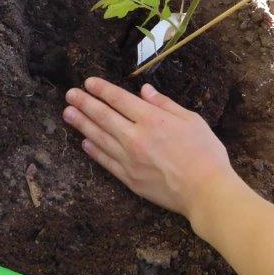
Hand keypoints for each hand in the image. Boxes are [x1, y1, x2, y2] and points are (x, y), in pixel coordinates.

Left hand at [63, 78, 238, 220]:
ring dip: (82, 124)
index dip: (102, 90)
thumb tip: (145, 91)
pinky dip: (94, 150)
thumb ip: (165, 104)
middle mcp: (136, 137)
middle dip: (84, 103)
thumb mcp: (191, 120)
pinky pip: (106, 161)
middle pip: (103, 116)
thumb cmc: (205, 153)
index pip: (119, 99)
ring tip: (68, 113)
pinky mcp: (129, 178)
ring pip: (99, 137)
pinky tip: (84, 142)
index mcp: (152, 119)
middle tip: (70, 95)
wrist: (205, 191)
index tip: (88, 83)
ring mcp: (129, 159)